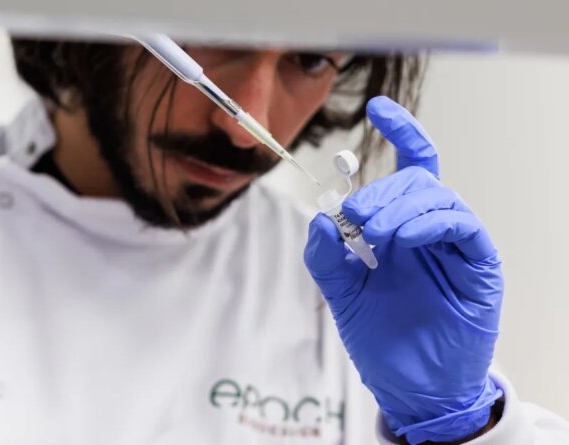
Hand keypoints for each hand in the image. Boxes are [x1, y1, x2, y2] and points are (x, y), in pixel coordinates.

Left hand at [304, 97, 503, 443]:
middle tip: (356, 216)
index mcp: (400, 229)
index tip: (376, 109)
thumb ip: (327, 257)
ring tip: (375, 231)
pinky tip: (405, 237)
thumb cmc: (383, 341)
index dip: (399, 133)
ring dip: (401, 205)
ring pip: (437, 197)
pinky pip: (462, 224)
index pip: (407, 170)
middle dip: (382, 190)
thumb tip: (319, 217)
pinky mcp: (478, 265)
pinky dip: (431, 221)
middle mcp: (428, 231)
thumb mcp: (342, 295)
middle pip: (416, 180)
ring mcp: (454, 246)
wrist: (411, 387)